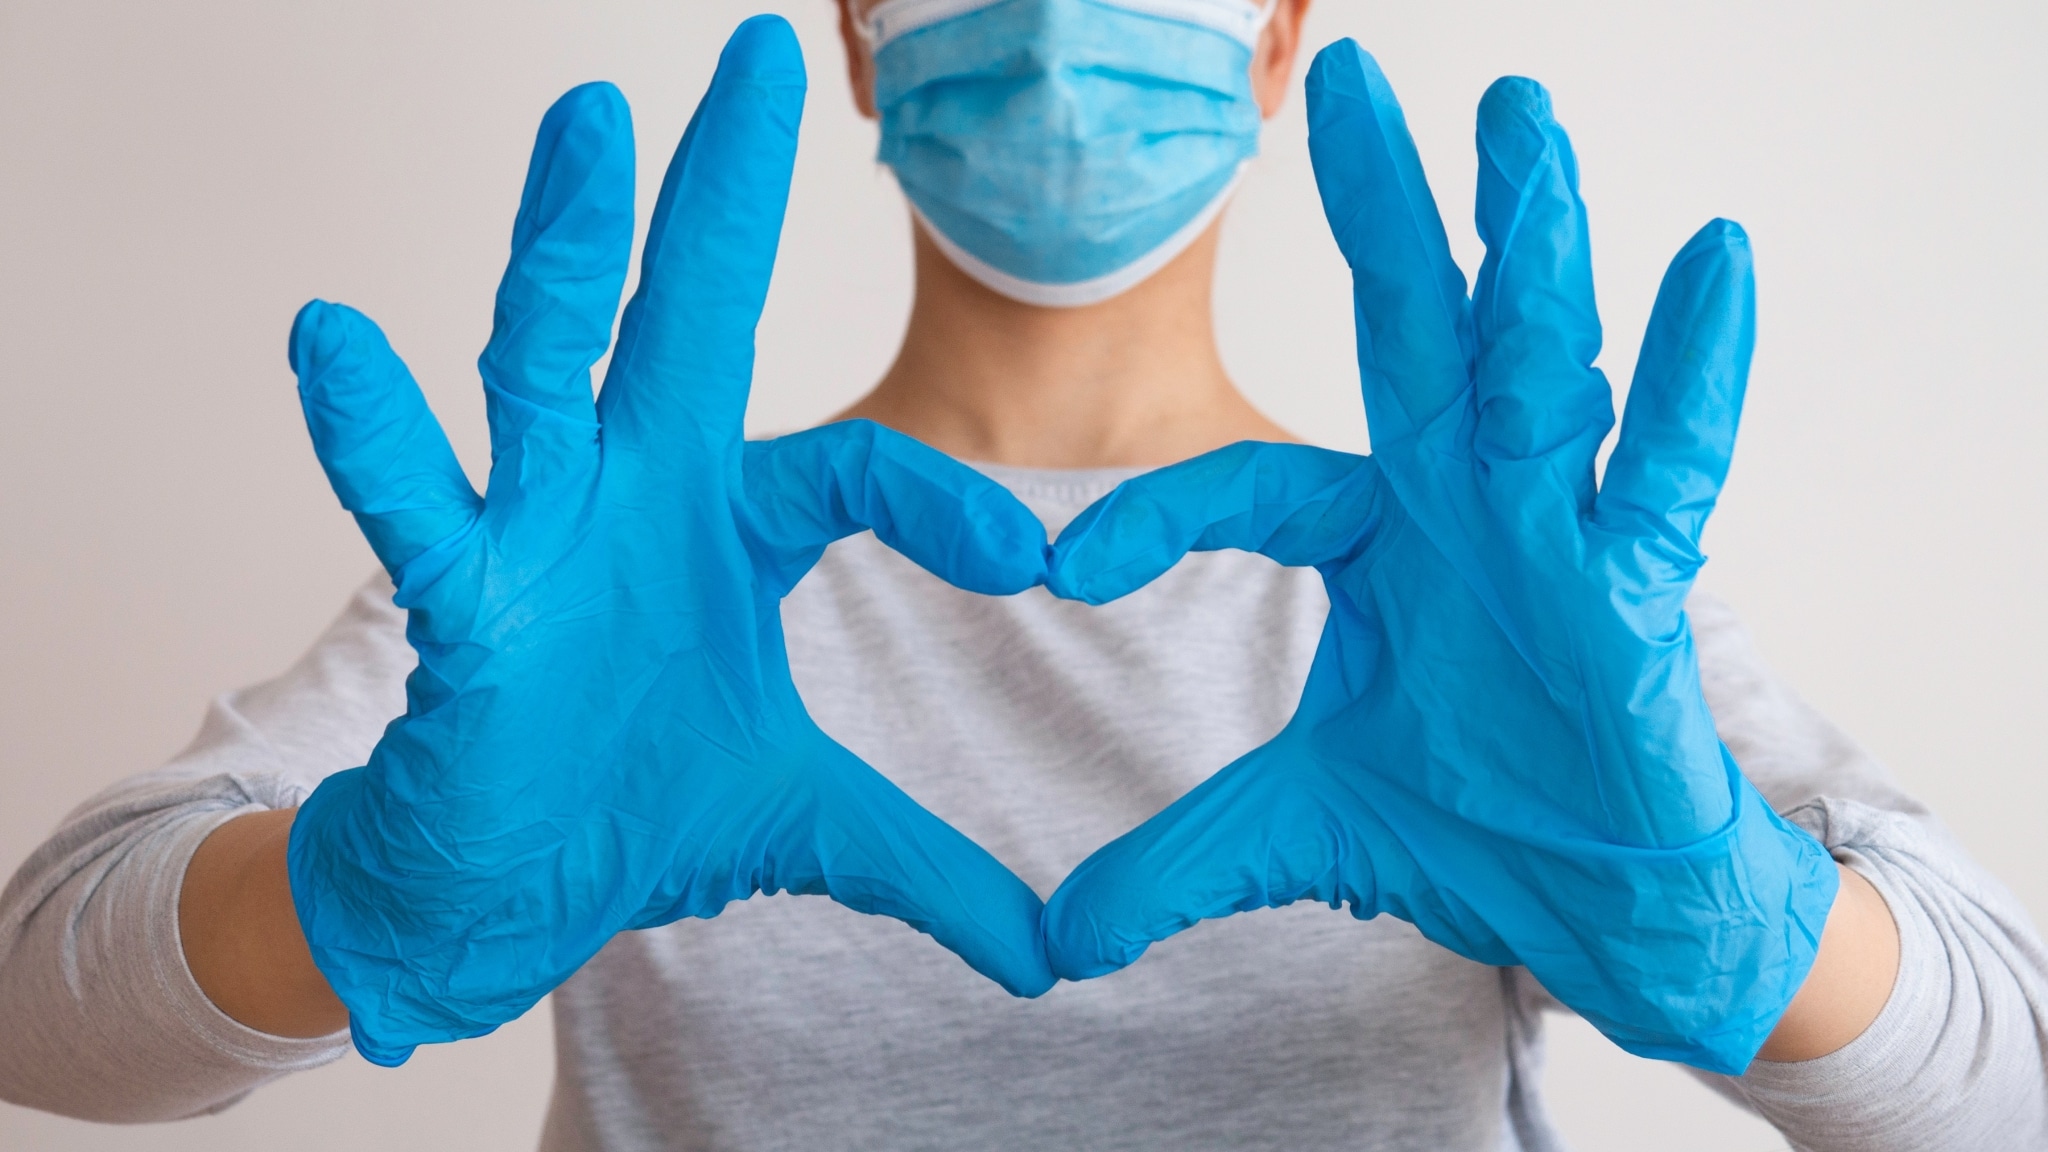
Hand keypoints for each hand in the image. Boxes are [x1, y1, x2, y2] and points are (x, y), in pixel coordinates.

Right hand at [285, 17, 1054, 1066]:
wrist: (510, 883)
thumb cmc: (642, 809)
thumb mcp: (812, 825)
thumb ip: (928, 867)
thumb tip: (1048, 955)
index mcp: (729, 526)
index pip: (855, 468)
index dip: (948, 506)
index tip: (1047, 563)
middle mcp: (634, 496)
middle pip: (684, 317)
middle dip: (718, 192)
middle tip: (754, 54)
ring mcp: (538, 534)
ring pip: (547, 368)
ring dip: (563, 254)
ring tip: (586, 124)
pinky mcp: (456, 603)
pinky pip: (413, 506)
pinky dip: (374, 433)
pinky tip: (332, 339)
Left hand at [1040, 41, 1837, 1072]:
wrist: (1593, 896)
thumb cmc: (1464, 824)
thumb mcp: (1298, 830)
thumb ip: (1177, 863)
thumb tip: (1054, 943)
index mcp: (1373, 541)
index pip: (1247, 488)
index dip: (1154, 521)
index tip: (1051, 572)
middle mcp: (1461, 507)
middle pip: (1413, 340)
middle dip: (1385, 214)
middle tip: (1343, 81)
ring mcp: (1555, 532)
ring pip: (1538, 368)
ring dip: (1531, 247)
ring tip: (1516, 118)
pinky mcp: (1639, 584)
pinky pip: (1664, 467)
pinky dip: (1691, 371)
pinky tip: (1711, 259)